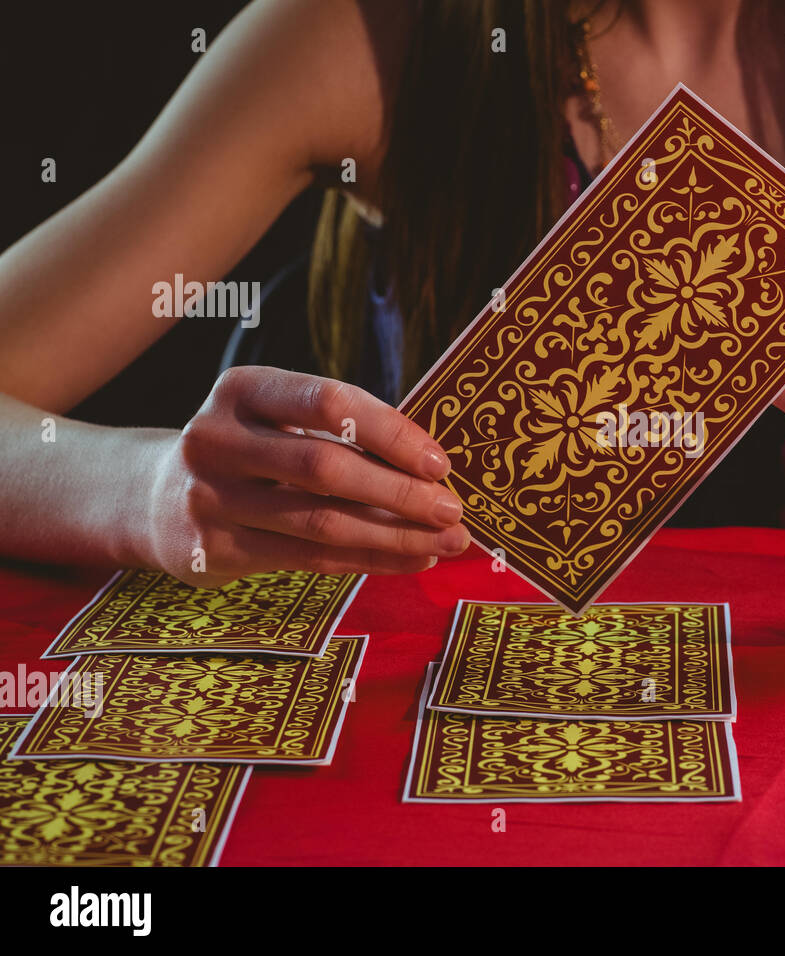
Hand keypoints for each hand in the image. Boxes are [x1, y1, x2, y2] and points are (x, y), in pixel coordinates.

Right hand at [146, 366, 468, 584]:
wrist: (154, 498)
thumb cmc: (251, 451)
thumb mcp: (280, 421)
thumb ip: (345, 433)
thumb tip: (435, 470)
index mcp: (243, 388)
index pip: (330, 402)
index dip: (392, 434)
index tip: (440, 463)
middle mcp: (216, 438)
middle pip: (326, 467)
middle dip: (400, 493)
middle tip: (453, 511)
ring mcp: (209, 496)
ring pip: (321, 522)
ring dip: (395, 535)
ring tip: (446, 543)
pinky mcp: (213, 548)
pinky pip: (308, 559)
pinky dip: (369, 560)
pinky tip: (412, 558)